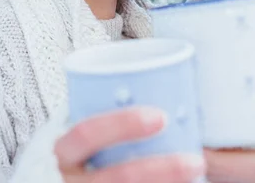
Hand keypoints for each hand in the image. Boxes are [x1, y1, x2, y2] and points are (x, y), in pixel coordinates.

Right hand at [55, 107, 205, 182]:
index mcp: (58, 153)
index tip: (161, 117)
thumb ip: (91, 122)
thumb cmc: (63, 163)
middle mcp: (65, 181)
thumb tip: (149, 83)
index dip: (121, 125)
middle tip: (196, 160)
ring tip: (196, 173)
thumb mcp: (66, 141)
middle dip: (157, 171)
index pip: (85, 133)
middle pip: (113, 179)